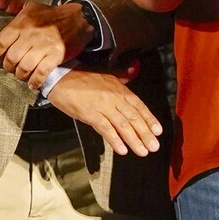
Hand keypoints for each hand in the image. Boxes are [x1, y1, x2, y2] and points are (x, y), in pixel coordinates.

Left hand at [0, 0, 91, 87]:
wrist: (78, 19)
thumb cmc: (50, 14)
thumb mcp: (28, 6)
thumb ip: (7, 3)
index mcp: (22, 23)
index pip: (1, 43)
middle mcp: (31, 35)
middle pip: (11, 58)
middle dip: (8, 66)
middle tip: (10, 68)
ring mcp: (44, 46)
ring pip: (24, 67)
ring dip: (20, 75)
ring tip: (21, 74)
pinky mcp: (56, 56)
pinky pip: (41, 73)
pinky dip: (35, 81)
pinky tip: (33, 83)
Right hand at [47, 69, 163, 156]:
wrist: (60, 76)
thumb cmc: (82, 77)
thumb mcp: (106, 73)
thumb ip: (123, 74)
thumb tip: (135, 68)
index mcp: (119, 89)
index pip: (138, 106)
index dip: (149, 119)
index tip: (158, 131)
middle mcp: (114, 98)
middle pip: (133, 117)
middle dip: (145, 133)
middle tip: (154, 146)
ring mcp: (103, 106)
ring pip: (122, 125)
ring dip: (134, 139)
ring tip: (142, 151)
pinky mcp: (90, 114)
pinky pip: (105, 128)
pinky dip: (114, 140)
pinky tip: (122, 150)